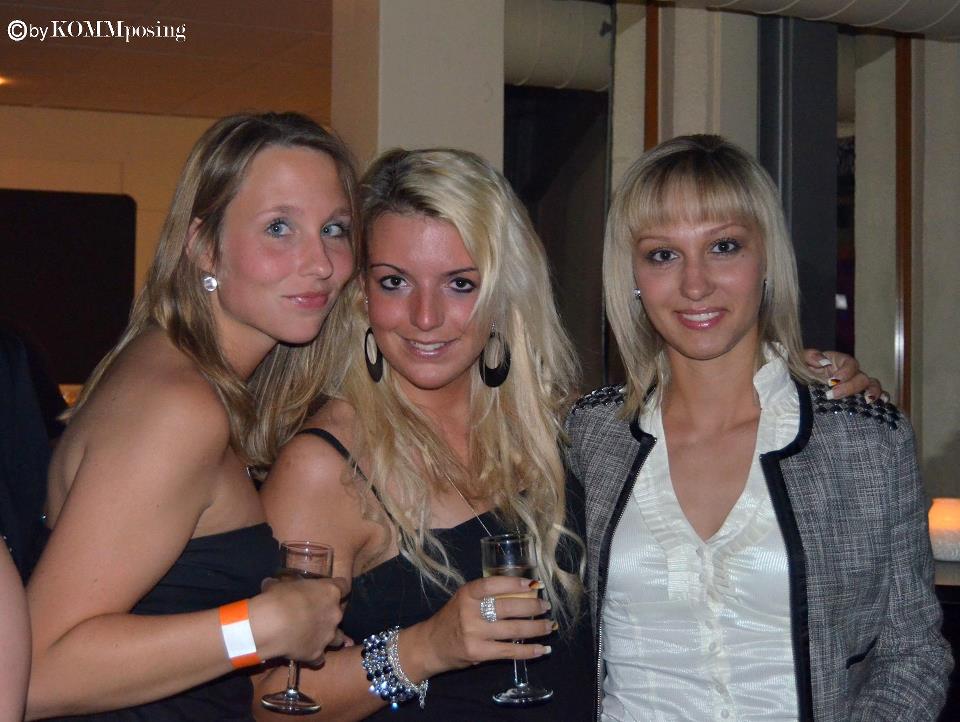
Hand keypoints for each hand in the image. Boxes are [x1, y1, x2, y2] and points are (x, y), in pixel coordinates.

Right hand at [252, 575, 348, 663]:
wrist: (273, 625)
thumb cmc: (278, 598)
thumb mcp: (279, 585)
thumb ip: (281, 586)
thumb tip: (270, 584)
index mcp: (330, 592)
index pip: (344, 586)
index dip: (337, 588)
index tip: (328, 590)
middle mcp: (335, 613)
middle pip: (339, 613)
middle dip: (328, 614)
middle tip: (312, 615)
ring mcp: (328, 635)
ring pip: (337, 638)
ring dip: (328, 637)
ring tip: (316, 638)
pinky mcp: (317, 653)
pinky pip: (319, 658)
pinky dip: (314, 656)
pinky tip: (304, 654)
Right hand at [408, 576, 553, 678]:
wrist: (430, 645)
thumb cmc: (452, 618)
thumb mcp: (464, 599)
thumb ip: (486, 595)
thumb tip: (523, 591)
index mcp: (466, 594)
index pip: (492, 585)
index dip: (514, 583)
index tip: (533, 584)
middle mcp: (469, 612)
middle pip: (507, 608)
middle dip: (532, 607)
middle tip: (546, 606)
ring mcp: (473, 634)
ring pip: (512, 630)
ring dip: (536, 628)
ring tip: (549, 625)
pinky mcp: (478, 653)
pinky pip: (509, 651)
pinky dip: (528, 651)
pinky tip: (542, 649)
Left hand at [803, 349, 885, 402]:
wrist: (802, 389)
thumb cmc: (804, 373)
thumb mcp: (802, 362)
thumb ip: (810, 357)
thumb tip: (822, 361)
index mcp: (839, 363)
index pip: (850, 364)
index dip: (845, 372)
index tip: (832, 381)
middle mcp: (852, 374)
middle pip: (861, 377)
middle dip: (850, 387)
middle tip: (833, 395)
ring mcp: (858, 386)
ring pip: (873, 385)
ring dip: (873, 392)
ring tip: (867, 401)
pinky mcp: (860, 398)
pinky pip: (878, 397)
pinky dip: (882, 399)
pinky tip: (881, 404)